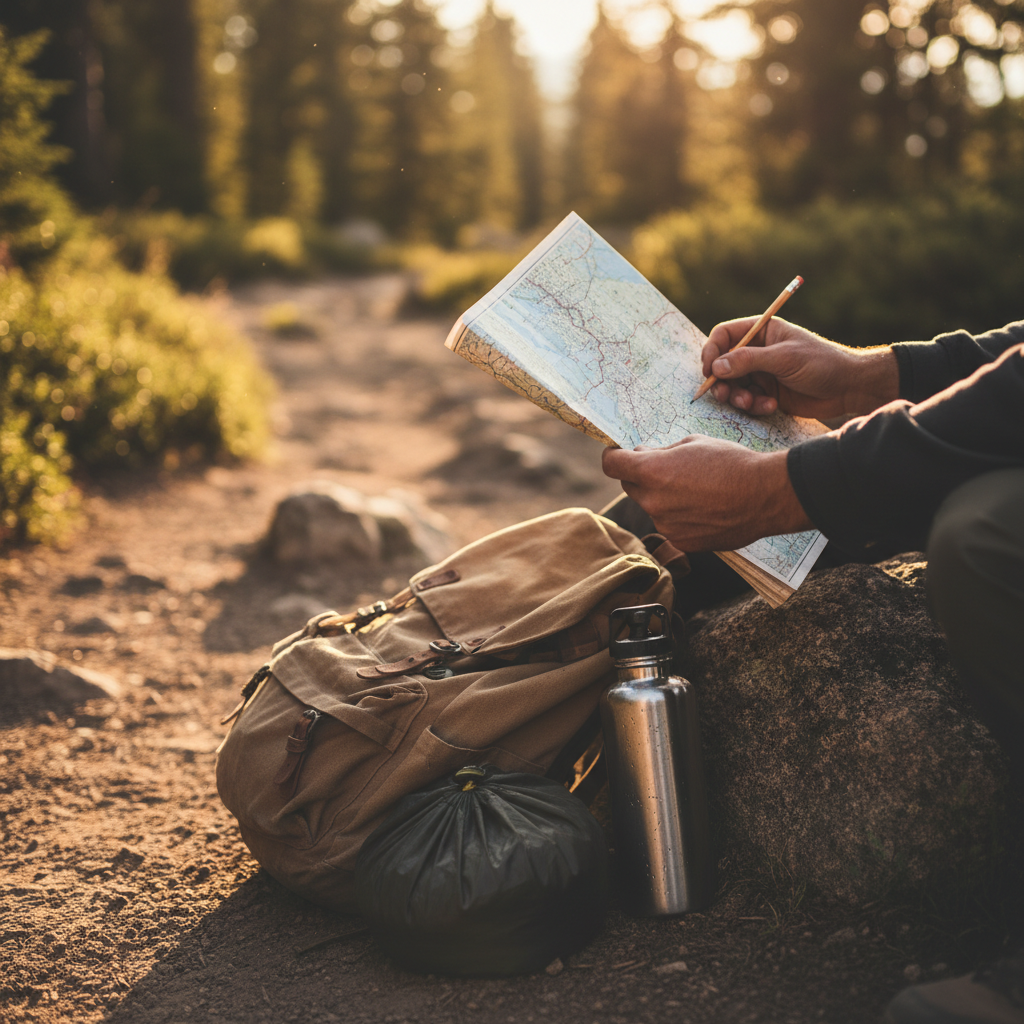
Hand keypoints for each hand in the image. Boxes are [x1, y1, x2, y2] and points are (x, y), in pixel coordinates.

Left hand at [602, 437, 811, 551]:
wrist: (765, 495)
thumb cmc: (731, 462)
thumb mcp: (693, 444)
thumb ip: (661, 453)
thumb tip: (644, 457)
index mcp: (651, 471)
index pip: (611, 465)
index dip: (613, 456)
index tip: (620, 454)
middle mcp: (653, 501)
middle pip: (630, 486)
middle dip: (641, 475)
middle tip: (665, 468)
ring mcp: (666, 525)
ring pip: (653, 507)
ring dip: (664, 497)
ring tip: (697, 489)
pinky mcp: (681, 542)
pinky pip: (671, 525)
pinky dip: (680, 516)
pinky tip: (704, 508)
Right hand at [702, 317, 897, 419]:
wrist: (849, 388)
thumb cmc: (821, 363)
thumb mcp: (783, 358)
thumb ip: (748, 360)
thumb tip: (716, 366)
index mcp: (761, 332)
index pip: (725, 335)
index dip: (712, 351)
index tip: (709, 370)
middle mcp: (757, 351)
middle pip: (723, 364)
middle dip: (722, 381)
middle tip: (724, 394)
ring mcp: (761, 373)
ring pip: (733, 386)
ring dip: (737, 397)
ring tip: (750, 403)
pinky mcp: (767, 393)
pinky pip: (748, 401)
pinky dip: (754, 406)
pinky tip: (770, 406)